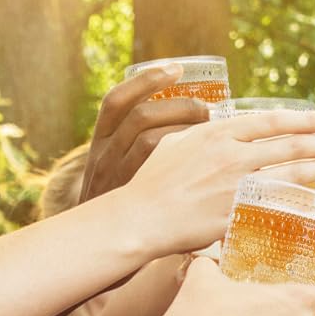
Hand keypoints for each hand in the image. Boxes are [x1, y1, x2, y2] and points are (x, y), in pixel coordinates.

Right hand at [79, 66, 211, 203]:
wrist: (102, 247)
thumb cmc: (119, 204)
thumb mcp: (114, 169)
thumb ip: (134, 145)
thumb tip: (180, 118)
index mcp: (99, 143)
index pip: (116, 101)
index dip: (145, 80)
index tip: (176, 68)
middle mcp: (105, 158)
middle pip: (141, 117)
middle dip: (179, 107)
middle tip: (207, 108)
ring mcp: (121, 179)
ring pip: (153, 142)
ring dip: (186, 133)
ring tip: (215, 133)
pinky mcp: (141, 202)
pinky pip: (169, 177)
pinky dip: (194, 164)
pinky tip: (215, 163)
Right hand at [127, 110, 314, 253]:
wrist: (142, 217)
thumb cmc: (152, 182)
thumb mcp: (175, 144)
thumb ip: (200, 132)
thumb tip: (215, 123)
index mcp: (217, 133)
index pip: (271, 122)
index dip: (303, 120)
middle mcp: (232, 155)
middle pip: (287, 144)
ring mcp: (237, 185)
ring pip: (289, 172)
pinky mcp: (238, 212)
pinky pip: (277, 203)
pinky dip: (299, 198)